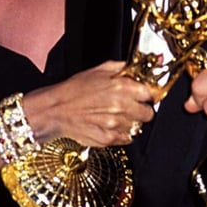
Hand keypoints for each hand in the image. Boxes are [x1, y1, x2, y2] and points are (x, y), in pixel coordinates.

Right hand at [26, 60, 155, 146]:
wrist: (55, 110)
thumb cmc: (73, 90)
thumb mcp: (97, 71)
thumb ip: (120, 67)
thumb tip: (135, 67)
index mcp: (121, 86)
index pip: (150, 93)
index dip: (147, 95)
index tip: (145, 96)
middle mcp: (121, 106)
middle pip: (148, 113)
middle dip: (142, 110)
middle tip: (133, 108)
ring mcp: (116, 124)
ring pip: (138, 127)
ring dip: (131, 123)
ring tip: (117, 117)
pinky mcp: (109, 138)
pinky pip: (127, 138)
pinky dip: (122, 134)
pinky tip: (111, 126)